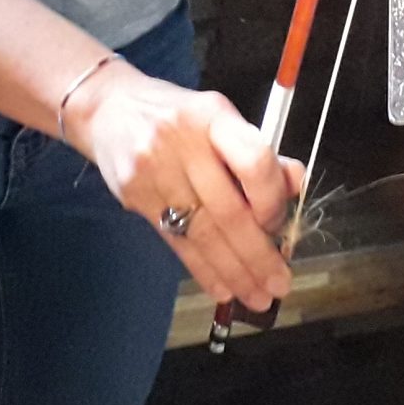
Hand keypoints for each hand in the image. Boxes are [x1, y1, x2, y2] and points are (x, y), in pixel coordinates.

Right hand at [59, 62, 303, 309]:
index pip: (253, 161)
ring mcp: (154, 170)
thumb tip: (296, 184)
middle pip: (227, 210)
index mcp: (213, 116)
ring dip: (233, 271)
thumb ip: (258, 152)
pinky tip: (222, 287)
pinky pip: (176, 241)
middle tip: (279, 283)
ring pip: (202, 233)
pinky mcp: (135, 196)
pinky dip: (202, 269)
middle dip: (257, 255)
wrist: (107, 109)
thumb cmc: (177, 117)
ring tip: (256, 295)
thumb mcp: (220, 119)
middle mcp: (182, 142)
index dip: (272, 201)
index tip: (280, 226)